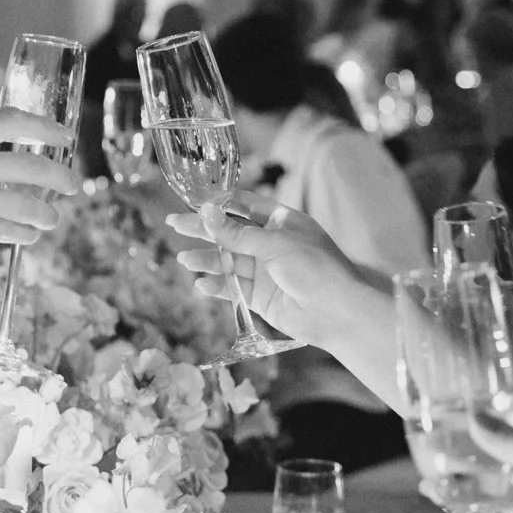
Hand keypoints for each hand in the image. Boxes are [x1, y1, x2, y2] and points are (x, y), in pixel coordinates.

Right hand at [0, 108, 81, 296]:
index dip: (45, 127)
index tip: (64, 136)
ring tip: (51, 219)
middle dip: (60, 176)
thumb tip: (5, 162)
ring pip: (26, 203)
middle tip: (72, 184)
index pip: (11, 120)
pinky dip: (25, 234)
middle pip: (31, 164)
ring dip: (46, 213)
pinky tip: (28, 236)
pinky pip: (10, 231)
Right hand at [168, 192, 368, 344]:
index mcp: (280, 221)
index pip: (243, 205)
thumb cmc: (315, 267)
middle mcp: (271, 243)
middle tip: (173, 223)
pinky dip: (217, 286)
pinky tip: (201, 284)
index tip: (191, 199)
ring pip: (229, 261)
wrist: (339, 313)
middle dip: (202, 229)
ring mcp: (265, 271)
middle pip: (230, 233)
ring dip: (206, 259)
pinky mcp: (261, 297)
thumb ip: (237, 233)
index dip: (217, 203)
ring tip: (184, 259)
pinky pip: (234, 288)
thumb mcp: (274, 244)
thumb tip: (206, 212)